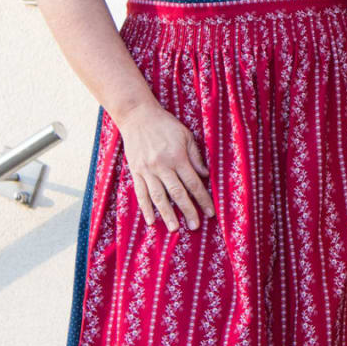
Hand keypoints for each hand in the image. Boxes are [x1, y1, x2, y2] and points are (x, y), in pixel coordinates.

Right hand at [115, 97, 214, 231]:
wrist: (137, 116)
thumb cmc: (165, 124)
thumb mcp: (185, 135)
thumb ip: (195, 156)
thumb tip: (204, 175)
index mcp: (177, 156)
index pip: (193, 183)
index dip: (203, 199)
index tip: (210, 212)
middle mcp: (162, 165)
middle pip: (177, 193)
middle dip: (188, 211)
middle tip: (195, 226)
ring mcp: (147, 170)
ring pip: (158, 197)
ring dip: (167, 214)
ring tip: (174, 229)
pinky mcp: (135, 171)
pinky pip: (141, 193)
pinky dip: (146, 208)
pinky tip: (151, 221)